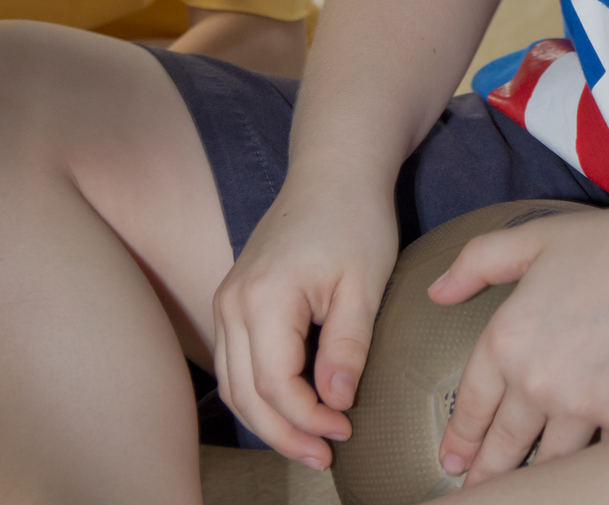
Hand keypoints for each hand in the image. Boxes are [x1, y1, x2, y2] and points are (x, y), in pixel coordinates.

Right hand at [212, 177, 398, 467]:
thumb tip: (335, 404)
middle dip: (284, 433)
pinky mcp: (234, 298)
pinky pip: (236, 360)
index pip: (275, 385)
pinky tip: (294, 405)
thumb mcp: (364, 283)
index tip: (346, 431)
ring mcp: (227, 299)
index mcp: (264, 297)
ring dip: (268, 419)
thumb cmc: (355, 219)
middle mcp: (232, 301)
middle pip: (245, 393)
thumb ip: (347, 346)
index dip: (308, 419)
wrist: (334, 170)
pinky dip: (259, 391)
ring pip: (233, 383)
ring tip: (312, 441)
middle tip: (325, 455)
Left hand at [431, 202, 608, 486]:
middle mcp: (536, 380)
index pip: (473, 405)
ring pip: (548, 463)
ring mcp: (582, 406)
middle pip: (504, 444)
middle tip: (477, 488)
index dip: (461, 438)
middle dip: (488, 472)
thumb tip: (435, 293)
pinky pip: (601, 457)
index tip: (453, 460)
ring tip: (528, 489)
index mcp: (507, 337)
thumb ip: (477, 262)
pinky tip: (581, 477)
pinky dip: (591, 466)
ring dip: (536, 477)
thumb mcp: (533, 238)